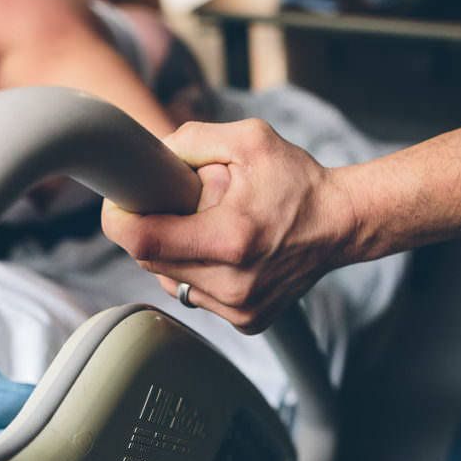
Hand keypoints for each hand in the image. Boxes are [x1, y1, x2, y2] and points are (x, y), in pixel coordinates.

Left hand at [102, 119, 355, 332]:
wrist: (341, 224)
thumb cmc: (298, 182)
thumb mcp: (249, 139)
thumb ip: (192, 140)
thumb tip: (148, 158)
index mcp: (231, 238)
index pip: (144, 240)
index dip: (119, 220)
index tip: (118, 203)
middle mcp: (234, 283)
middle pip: (151, 260)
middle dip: (154, 227)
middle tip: (178, 204)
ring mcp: (240, 308)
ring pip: (169, 280)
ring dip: (174, 253)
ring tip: (208, 227)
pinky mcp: (246, 321)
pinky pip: (195, 296)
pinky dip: (196, 273)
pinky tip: (223, 251)